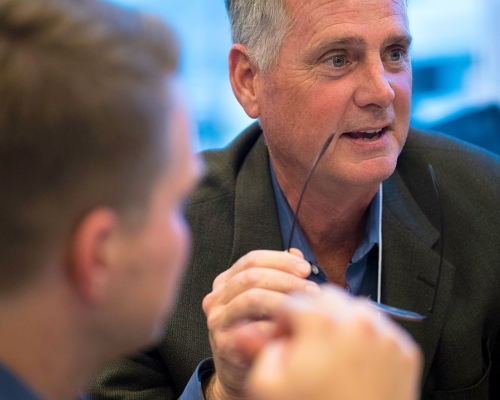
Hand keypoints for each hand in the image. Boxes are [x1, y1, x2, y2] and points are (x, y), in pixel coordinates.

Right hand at [201, 249, 319, 399]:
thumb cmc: (258, 330)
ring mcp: (218, 320)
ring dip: (285, 299)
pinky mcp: (224, 342)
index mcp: (225, 281)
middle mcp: (216, 297)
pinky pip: (255, 327)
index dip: (281, 260)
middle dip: (286, 279)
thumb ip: (279, 274)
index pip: (252, 259)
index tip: (305, 268)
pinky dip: (278, 325)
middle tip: (311, 289)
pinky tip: (295, 327)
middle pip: (252, 276)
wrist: (241, 371)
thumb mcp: (267, 299)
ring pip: (252, 297)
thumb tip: (296, 254)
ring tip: (307, 306)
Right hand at [246, 285, 422, 399]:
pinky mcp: (404, 352)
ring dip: (341, 323)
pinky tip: (354, 364)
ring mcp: (385, 335)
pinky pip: (380, 329)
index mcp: (323, 322)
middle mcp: (358, 321)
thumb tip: (244, 328)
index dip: (283, 321)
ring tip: (332, 355)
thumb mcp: (269, 386)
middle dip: (314, 315)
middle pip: (327, 297)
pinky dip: (366, 338)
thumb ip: (258, 348)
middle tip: (308, 344)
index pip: (294, 301)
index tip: (284, 340)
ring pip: (356, 309)